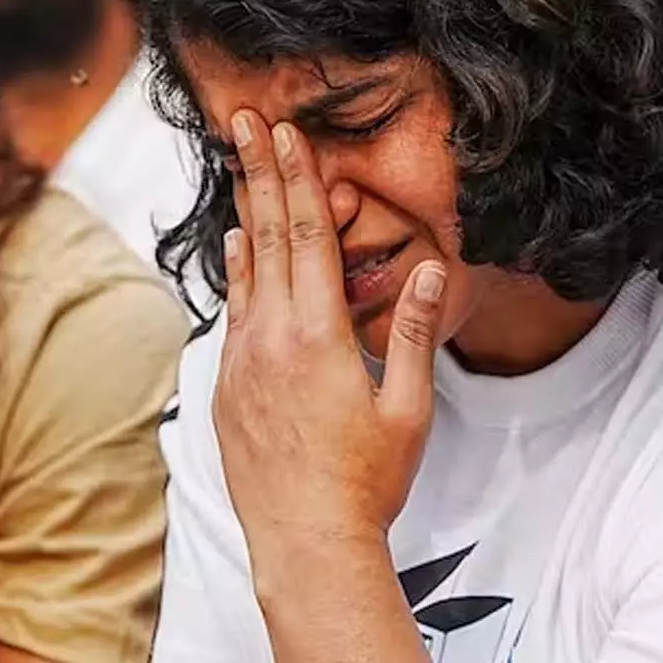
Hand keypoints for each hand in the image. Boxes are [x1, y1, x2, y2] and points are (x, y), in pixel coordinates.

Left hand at [213, 110, 447, 555]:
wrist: (305, 542)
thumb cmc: (367, 481)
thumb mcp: (410, 407)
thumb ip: (416, 331)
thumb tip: (435, 267)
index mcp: (316, 335)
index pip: (307, 237)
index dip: (299, 178)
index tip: (287, 132)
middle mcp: (269, 338)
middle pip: (266, 237)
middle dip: (259, 173)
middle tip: (244, 120)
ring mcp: (240, 361)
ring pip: (242, 271)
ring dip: (245, 214)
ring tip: (238, 168)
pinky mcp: (226, 387)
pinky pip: (231, 312)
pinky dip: (236, 272)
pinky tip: (237, 250)